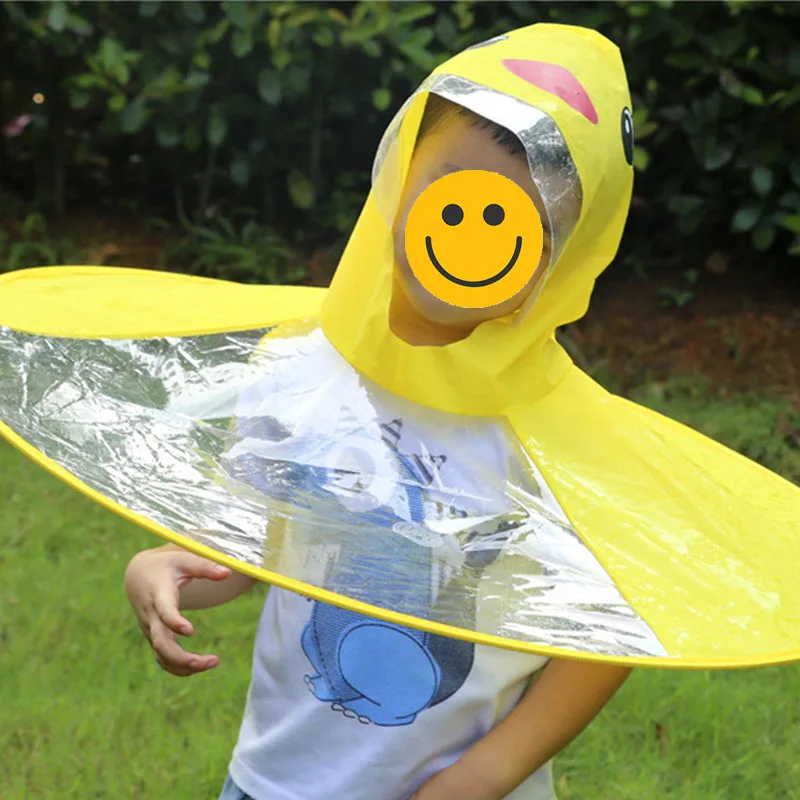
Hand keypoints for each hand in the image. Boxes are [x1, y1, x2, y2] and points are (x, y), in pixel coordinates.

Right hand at [124, 548, 230, 676]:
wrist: (139, 576)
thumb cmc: (166, 566)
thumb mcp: (184, 560)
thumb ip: (205, 566)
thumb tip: (228, 573)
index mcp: (159, 595)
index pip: (163, 611)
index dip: (174, 622)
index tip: (190, 631)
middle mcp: (152, 616)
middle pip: (161, 643)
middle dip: (182, 657)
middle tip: (212, 660)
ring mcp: (151, 630)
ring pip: (162, 657)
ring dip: (185, 666)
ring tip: (214, 662)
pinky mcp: (155, 638)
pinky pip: (164, 659)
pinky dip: (180, 668)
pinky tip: (202, 665)